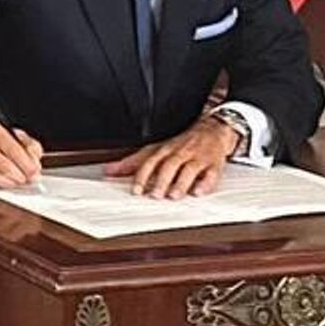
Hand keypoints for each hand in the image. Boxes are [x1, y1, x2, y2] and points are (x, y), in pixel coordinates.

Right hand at [0, 117, 43, 188]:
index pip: (12, 149)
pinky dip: (1, 185)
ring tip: (21, 181)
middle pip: (4, 165)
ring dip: (12, 183)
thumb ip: (28, 144)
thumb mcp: (10, 133)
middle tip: (30, 179)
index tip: (35, 170)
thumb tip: (35, 160)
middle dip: (21, 175)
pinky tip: (8, 183)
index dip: (26, 163)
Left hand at [106, 117, 243, 198]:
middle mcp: (181, 152)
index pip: (152, 161)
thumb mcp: (156, 149)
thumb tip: (109, 171)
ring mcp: (199, 157)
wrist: (213, 129)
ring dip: (182, 182)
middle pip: (171, 164)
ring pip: (190, 168)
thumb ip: (133, 162)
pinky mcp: (215, 163)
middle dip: (162, 180)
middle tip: (155, 195)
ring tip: (174, 196)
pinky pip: (212, 173)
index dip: (143, 175)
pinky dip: (207, 183)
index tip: (136, 190)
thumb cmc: (182, 144)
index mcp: (166, 150)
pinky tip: (199, 192)